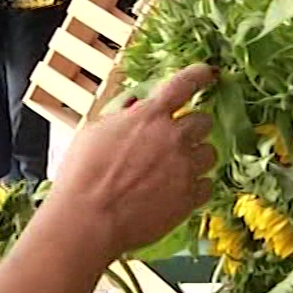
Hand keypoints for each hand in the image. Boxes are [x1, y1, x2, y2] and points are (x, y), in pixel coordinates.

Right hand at [51, 64, 217, 255]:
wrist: (89, 219)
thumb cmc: (83, 175)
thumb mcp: (96, 130)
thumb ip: (123, 115)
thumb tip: (136, 106)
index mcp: (149, 115)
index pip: (185, 83)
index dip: (200, 75)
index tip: (208, 73)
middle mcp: (173, 138)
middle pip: (204, 121)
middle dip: (193, 127)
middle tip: (176, 139)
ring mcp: (185, 169)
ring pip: (210, 153)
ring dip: (196, 157)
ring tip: (175, 168)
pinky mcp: (189, 198)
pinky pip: (207, 185)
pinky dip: (196, 186)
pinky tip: (176, 190)